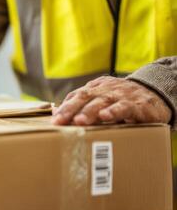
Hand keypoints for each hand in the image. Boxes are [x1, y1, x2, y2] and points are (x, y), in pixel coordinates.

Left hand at [52, 76, 171, 125]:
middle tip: (59, 121)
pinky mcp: (136, 104)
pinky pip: (124, 106)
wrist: (155, 94)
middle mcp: (105, 90)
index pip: (76, 96)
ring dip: (89, 111)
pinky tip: (105, 116)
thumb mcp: (100, 100)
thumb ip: (80, 106)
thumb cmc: (121, 101)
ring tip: (78, 121)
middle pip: (84, 97)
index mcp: (95, 89)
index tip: (54, 120)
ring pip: (102, 101)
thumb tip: (55, 113)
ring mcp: (120, 95)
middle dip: (70, 109)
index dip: (64, 107)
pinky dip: (114, 110)